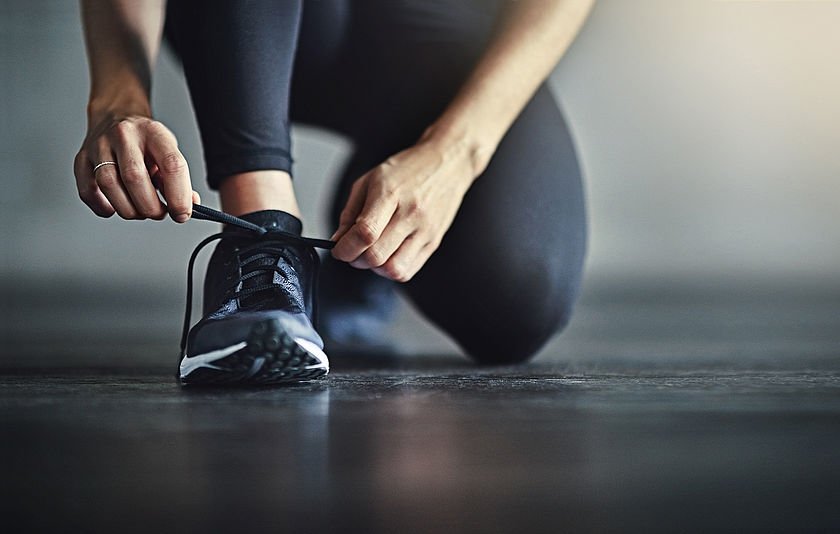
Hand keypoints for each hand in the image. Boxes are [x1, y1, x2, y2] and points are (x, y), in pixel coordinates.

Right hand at [74, 113, 197, 221]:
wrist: (115, 116)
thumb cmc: (145, 140)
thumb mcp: (168, 150)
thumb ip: (178, 178)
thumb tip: (188, 206)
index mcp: (153, 132)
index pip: (171, 165)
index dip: (179, 195)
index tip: (182, 214)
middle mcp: (124, 135)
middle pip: (135, 177)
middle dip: (151, 207)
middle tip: (159, 213)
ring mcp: (99, 145)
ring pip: (108, 185)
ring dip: (128, 209)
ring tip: (140, 211)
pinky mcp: (81, 158)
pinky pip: (87, 191)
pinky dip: (103, 207)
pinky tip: (116, 207)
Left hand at [331, 135, 478, 281]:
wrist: (447, 165)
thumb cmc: (407, 170)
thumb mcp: (370, 180)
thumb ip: (351, 212)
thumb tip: (338, 241)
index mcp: (391, 193)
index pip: (366, 232)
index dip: (346, 248)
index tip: (339, 250)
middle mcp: (411, 214)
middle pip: (377, 255)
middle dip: (356, 259)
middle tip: (352, 251)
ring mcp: (425, 231)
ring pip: (393, 269)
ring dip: (375, 268)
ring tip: (372, 253)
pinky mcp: (434, 242)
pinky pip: (408, 271)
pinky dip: (391, 270)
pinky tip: (388, 254)